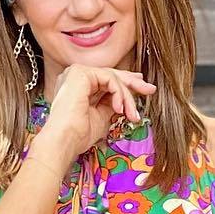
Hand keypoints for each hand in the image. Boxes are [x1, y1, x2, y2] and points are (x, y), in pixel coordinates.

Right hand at [40, 62, 156, 156]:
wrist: (65, 141)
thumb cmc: (79, 135)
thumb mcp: (102, 117)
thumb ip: (111, 105)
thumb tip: (126, 100)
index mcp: (79, 86)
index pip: (106, 80)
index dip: (125, 84)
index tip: (143, 89)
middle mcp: (76, 76)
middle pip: (111, 75)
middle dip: (133, 83)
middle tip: (150, 89)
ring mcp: (77, 72)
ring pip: (112, 77)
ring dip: (126, 96)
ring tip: (132, 114)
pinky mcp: (80, 73)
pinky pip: (109, 78)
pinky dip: (119, 92)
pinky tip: (119, 108)